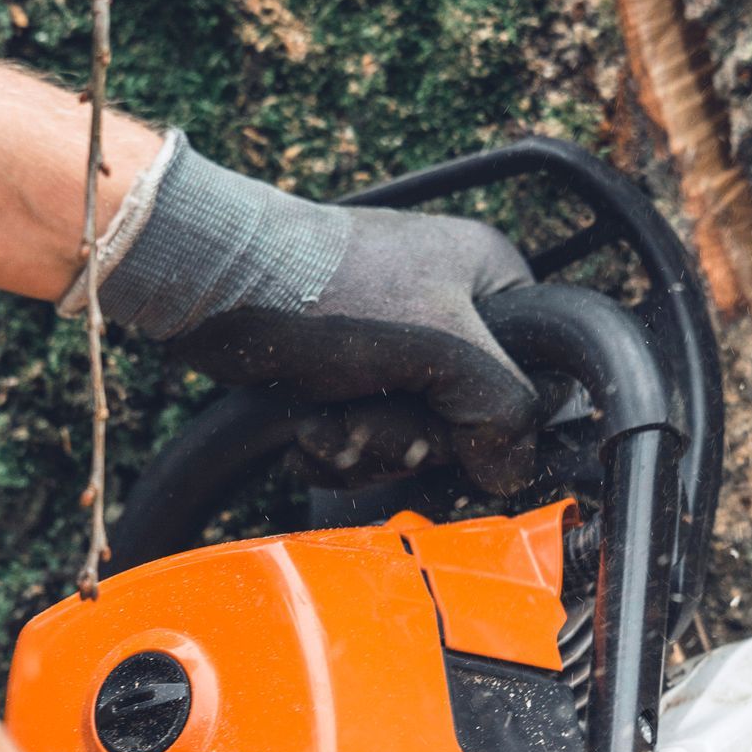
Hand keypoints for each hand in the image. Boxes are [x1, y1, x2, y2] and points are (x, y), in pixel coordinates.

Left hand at [84, 137, 540, 494]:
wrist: (218, 285)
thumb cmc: (330, 290)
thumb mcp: (443, 348)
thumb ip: (501, 410)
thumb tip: (513, 470)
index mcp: (490, 281)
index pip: (532, 376)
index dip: (493, 416)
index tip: (452, 419)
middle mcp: (448, 310)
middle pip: (465, 421)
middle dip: (409, 437)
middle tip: (372, 415)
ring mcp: (394, 345)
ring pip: (411, 439)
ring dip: (367, 446)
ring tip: (331, 421)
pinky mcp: (346, 375)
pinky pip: (366, 440)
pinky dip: (335, 447)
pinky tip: (309, 430)